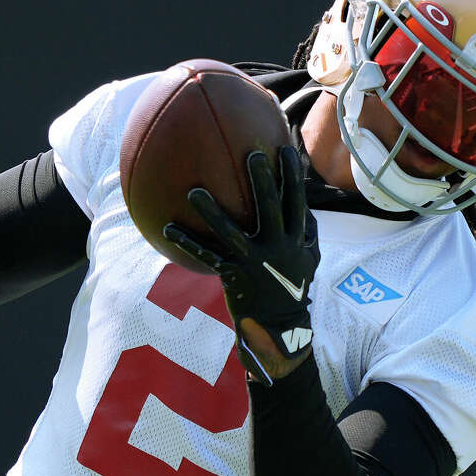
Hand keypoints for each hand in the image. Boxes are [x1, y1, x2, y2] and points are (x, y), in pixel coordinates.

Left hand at [164, 147, 319, 383]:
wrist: (280, 326)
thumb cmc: (292, 288)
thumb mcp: (308, 260)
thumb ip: (307, 233)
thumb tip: (304, 206)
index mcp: (295, 240)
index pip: (296, 203)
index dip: (292, 177)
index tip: (285, 149)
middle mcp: (276, 248)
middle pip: (269, 209)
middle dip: (262, 182)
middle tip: (251, 156)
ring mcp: (254, 262)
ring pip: (231, 232)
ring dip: (211, 212)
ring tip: (194, 191)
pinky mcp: (233, 275)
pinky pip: (207, 256)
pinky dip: (187, 242)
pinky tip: (167, 228)